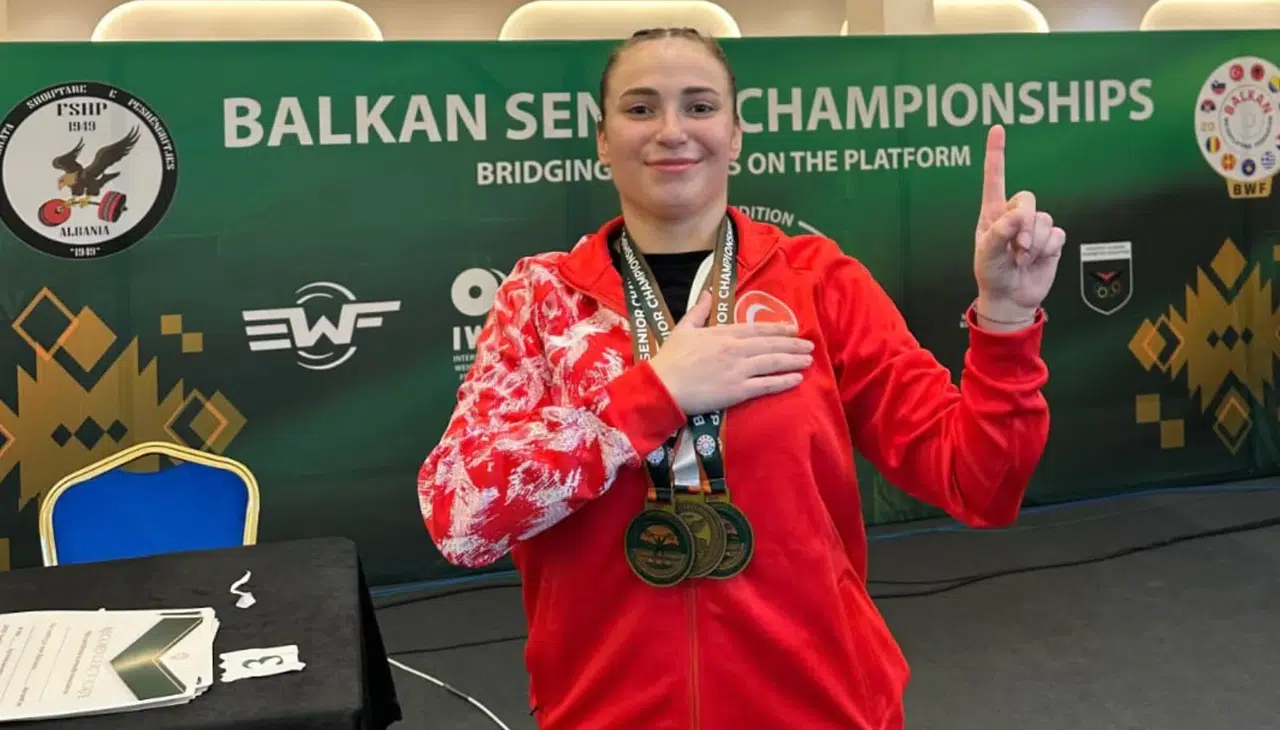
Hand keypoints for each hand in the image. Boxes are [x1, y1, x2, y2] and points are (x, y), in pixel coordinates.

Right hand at [649, 291, 812, 413]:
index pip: (757, 328)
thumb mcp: (683, 328)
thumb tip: (708, 292)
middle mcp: (735, 349)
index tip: (793, 328)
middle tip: (809, 345)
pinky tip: (796, 379)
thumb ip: (698, 310)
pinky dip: (783, 381)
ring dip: (793, 360)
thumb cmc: (669, 359)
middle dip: (793, 344)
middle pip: (770, 345)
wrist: (662, 387)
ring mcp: (738, 370)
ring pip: (773, 363)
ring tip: (809, 360)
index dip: (778, 328)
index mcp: (722, 333)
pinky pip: (766, 385)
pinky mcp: (737, 390)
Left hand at [973, 125, 1066, 327]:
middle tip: (1017, 247)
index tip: (997, 128)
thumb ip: (1001, 233)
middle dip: (1024, 223)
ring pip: (1044, 219)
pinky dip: (1047, 249)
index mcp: (993, 213)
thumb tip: (1017, 216)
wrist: (1010, 297)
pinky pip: (1057, 234)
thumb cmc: (992, 273)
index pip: (994, 178)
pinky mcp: (1051, 239)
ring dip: (1034, 243)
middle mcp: (1014, 215)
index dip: (996, 154)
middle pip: (1027, 198)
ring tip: (1021, 259)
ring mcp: (1034, 226)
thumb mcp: (987, 254)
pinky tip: (1036, 260)